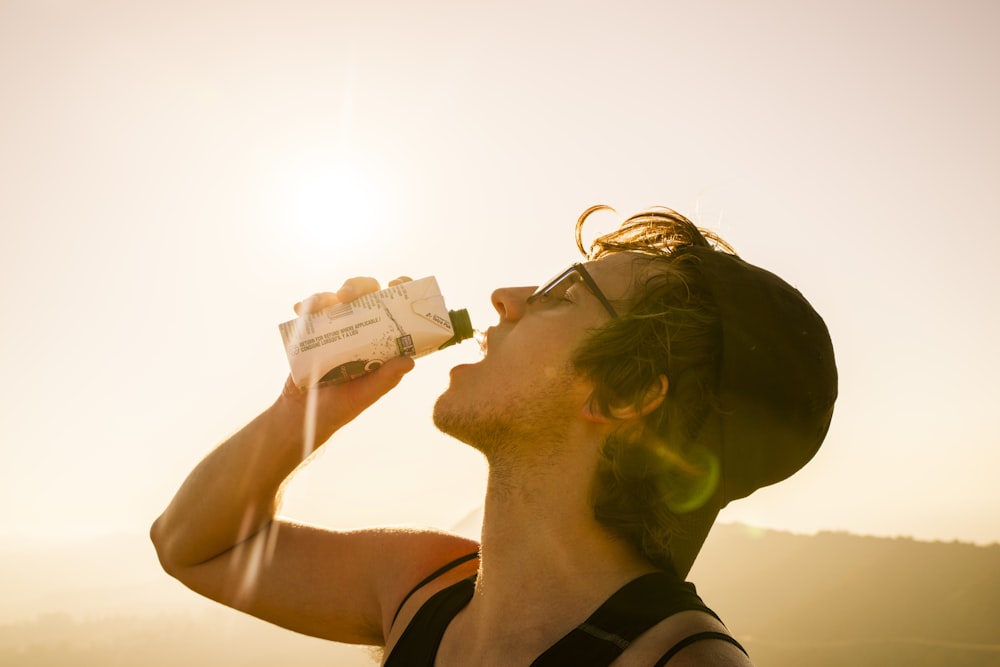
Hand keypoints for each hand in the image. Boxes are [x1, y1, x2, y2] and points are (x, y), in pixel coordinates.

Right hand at [277, 275, 415, 447]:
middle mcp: (360, 329)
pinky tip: (301, 308)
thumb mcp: (365, 394)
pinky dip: (307, 305)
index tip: (398, 282)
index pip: (395, 309)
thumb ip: (385, 379)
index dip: (400, 291)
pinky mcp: (312, 331)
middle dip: (361, 286)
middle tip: (350, 294)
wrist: (302, 417)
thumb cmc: (340, 406)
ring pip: (337, 297)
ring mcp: (335, 328)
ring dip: (332, 293)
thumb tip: (410, 361)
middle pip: (365, 294)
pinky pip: (310, 310)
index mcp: (380, 341)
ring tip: (327, 302)